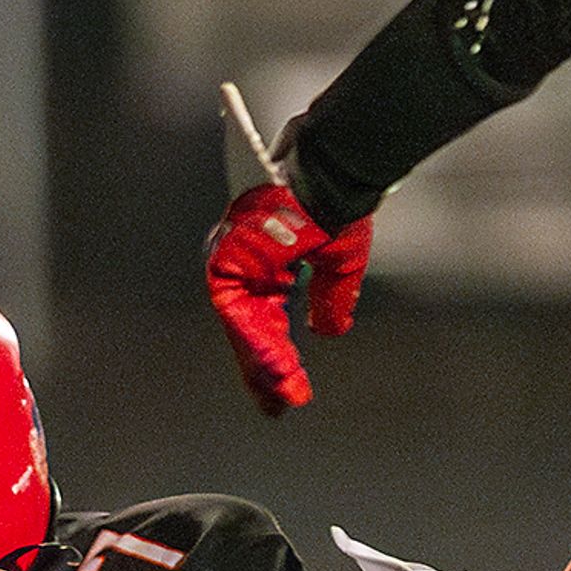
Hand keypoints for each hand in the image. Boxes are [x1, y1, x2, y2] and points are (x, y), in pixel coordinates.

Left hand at [200, 180, 371, 415]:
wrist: (332, 164)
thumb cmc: (335, 198)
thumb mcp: (340, 262)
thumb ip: (330, 299)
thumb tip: (328, 329)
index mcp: (268, 262)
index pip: (266, 319)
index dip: (277, 357)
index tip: (290, 391)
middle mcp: (247, 262)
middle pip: (249, 327)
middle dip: (263, 370)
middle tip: (275, 407)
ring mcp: (236, 258)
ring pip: (242, 324)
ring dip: (261, 363)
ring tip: (277, 397)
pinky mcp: (231, 255)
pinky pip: (237, 309)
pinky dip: (256, 342)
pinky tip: (272, 369)